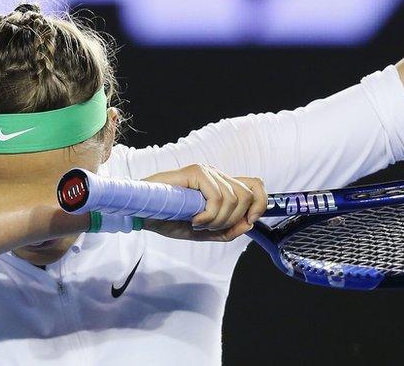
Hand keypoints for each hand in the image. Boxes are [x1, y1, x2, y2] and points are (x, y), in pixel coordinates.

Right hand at [140, 164, 266, 241]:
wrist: (143, 215)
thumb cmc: (170, 219)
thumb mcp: (204, 232)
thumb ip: (227, 230)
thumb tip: (248, 224)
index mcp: (222, 186)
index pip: (255, 185)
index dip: (260, 203)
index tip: (250, 221)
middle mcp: (217, 176)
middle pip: (247, 194)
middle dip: (232, 219)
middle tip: (210, 227)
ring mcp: (207, 172)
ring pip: (233, 198)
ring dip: (217, 220)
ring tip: (198, 223)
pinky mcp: (195, 172)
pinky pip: (216, 197)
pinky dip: (208, 216)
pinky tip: (194, 220)